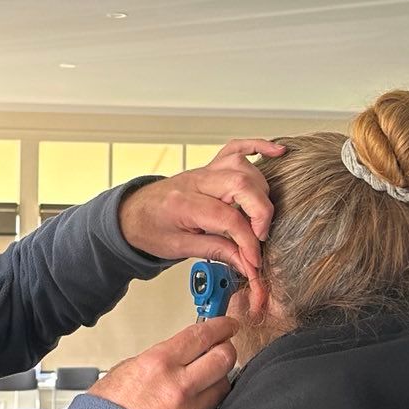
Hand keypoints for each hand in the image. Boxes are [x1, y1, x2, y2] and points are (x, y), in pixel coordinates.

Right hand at [85, 316, 239, 408]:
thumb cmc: (108, 407)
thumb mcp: (128, 368)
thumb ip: (161, 359)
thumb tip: (184, 353)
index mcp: (159, 363)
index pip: (202, 335)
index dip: (221, 326)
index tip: (228, 324)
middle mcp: (178, 386)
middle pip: (224, 358)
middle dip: (226, 349)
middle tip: (222, 348)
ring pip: (224, 387)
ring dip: (218, 379)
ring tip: (206, 379)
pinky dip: (208, 404)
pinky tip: (195, 403)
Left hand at [117, 139, 285, 276]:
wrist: (131, 214)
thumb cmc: (150, 229)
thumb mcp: (179, 248)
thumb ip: (216, 252)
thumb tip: (247, 263)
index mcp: (184, 204)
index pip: (228, 218)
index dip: (248, 241)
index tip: (254, 260)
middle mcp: (196, 182)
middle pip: (240, 185)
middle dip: (260, 212)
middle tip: (261, 236)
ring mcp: (204, 171)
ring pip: (242, 167)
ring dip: (260, 190)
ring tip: (259, 216)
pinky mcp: (209, 167)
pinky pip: (237, 148)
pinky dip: (259, 146)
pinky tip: (277, 152)